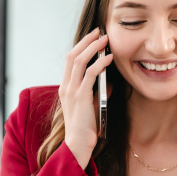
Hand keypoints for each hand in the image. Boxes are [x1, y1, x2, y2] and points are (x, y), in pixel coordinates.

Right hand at [59, 29, 113, 168]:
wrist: (78, 143)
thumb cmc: (86, 127)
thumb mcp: (92, 105)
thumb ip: (98, 93)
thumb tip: (110, 83)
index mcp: (66, 87)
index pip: (70, 60)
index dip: (81, 46)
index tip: (93, 37)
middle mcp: (66, 86)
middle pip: (73, 55)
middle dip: (86, 41)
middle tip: (99, 32)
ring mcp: (72, 91)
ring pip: (79, 61)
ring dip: (93, 48)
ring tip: (105, 40)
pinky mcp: (80, 97)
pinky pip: (90, 74)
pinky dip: (100, 64)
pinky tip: (109, 58)